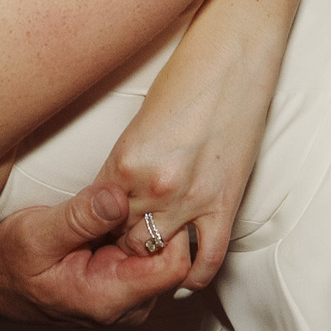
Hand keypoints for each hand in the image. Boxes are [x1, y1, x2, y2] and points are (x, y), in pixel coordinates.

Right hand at [0, 181, 192, 325]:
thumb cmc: (7, 261)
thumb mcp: (34, 233)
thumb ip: (79, 217)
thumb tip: (119, 196)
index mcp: (109, 298)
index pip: (174, 266)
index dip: (166, 226)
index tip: (144, 196)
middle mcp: (127, 304)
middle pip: (173, 258)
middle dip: (155, 222)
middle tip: (124, 194)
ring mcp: (128, 295)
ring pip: (162, 253)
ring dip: (143, 224)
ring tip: (111, 205)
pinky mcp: (125, 282)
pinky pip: (147, 253)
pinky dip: (133, 229)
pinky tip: (109, 216)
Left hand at [94, 44, 267, 296]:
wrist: (234, 56)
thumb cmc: (186, 76)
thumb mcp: (139, 120)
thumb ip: (126, 161)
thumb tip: (115, 191)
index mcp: (125, 160)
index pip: (97, 214)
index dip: (96, 225)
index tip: (98, 229)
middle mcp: (155, 186)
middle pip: (121, 239)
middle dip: (118, 243)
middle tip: (119, 246)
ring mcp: (192, 199)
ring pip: (156, 254)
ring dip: (151, 254)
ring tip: (147, 253)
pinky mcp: (225, 204)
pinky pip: (205, 262)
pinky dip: (191, 274)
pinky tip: (182, 271)